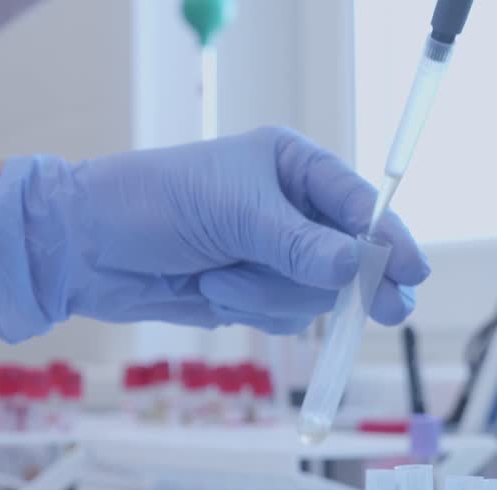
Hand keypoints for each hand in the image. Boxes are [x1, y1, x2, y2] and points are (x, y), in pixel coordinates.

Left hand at [0, 126, 428, 342]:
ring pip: (314, 294)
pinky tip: (212, 290)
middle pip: (348, 257)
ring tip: (220, 276)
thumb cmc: (151, 204)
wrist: (85, 248)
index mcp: (291, 166)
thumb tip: (353, 265)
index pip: (358, 203)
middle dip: (346, 280)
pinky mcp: (251, 292)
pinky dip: (251, 310)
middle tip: (385, 309)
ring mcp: (272, 254)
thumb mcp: (229, 214)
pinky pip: (283, 316)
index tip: (411, 271)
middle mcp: (290, 209)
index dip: (388, 238)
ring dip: (269, 295)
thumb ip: (296, 243)